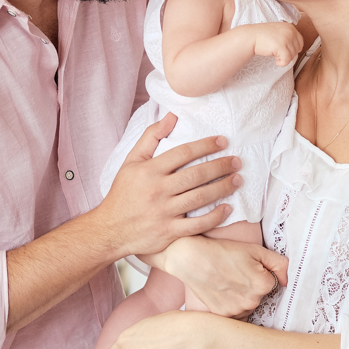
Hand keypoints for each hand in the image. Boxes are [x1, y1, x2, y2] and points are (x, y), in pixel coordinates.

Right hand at [95, 113, 242, 257]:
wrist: (110, 230)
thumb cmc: (123, 193)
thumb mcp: (131, 161)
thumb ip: (151, 137)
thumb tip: (172, 116)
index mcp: (149, 171)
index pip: (183, 153)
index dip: (205, 145)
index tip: (222, 141)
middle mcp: (158, 190)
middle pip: (196, 175)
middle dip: (220, 166)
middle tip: (236, 161)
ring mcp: (164, 212)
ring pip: (200, 198)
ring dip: (222, 188)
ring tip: (238, 180)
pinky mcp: (169, 232)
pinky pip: (197, 225)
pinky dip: (215, 217)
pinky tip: (228, 208)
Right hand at [159, 235, 287, 317]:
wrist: (191, 257)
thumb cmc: (222, 250)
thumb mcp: (255, 249)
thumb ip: (279, 263)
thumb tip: (285, 281)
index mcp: (263, 284)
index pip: (271, 284)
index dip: (260, 274)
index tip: (246, 267)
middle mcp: (251, 301)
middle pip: (259, 296)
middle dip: (252, 287)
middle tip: (235, 274)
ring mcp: (236, 311)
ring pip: (247, 306)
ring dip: (242, 298)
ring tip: (227, 282)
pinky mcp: (223, 316)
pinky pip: (235, 315)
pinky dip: (231, 306)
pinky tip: (222, 293)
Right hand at [252, 22, 303, 66]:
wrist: (251, 36)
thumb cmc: (263, 35)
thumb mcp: (279, 31)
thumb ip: (289, 37)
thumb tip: (298, 49)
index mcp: (290, 27)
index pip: (300, 42)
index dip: (293, 49)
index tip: (284, 50)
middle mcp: (290, 31)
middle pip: (297, 49)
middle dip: (288, 54)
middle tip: (278, 53)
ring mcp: (286, 38)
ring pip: (292, 56)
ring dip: (284, 58)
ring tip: (275, 54)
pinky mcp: (281, 46)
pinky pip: (287, 60)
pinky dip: (282, 63)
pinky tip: (276, 61)